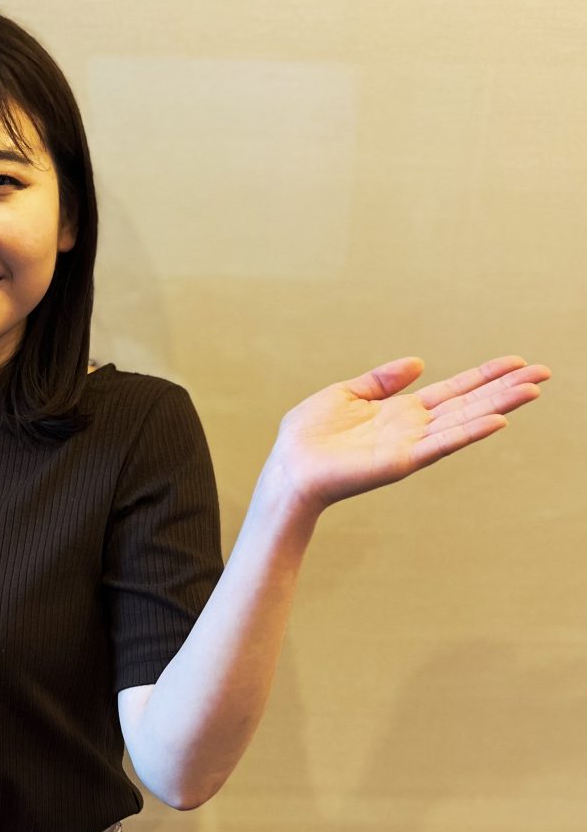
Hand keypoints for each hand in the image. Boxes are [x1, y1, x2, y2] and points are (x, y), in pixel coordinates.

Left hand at [269, 353, 551, 515]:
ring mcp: (411, 446)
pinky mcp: (402, 462)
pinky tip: (497, 420)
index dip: (484, 376)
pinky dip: (470, 432)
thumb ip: (382, 379)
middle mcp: (413, 429)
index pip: (453, 391)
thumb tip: (420, 362)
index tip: (516, 362)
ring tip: (532, 390)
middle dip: (505, 388)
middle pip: (469, 404)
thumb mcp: (346, 393)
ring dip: (499, 406)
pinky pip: (442, 444)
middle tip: (543, 372)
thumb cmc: (309, 437)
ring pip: (464, 422)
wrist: (288, 469)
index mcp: (401, 411)